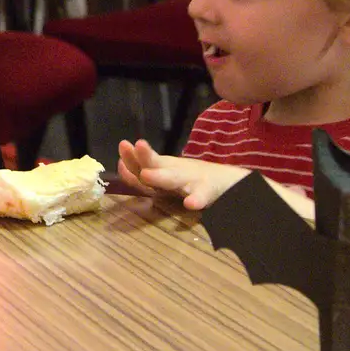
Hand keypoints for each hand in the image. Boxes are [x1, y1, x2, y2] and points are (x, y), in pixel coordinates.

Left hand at [116, 139, 247, 210]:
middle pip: (157, 165)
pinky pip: (202, 196)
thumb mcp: (168, 172)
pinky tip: (190, 204)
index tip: (120, 153)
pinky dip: (196, 199)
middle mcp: (175, 173)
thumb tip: (122, 168)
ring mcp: (191, 181)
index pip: (143, 164)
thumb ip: (146, 172)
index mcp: (164, 169)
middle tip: (133, 146)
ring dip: (160, 176)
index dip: (130, 160)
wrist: (229, 180)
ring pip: (174, 179)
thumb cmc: (191, 177)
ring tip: (147, 174)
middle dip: (144, 157)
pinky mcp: (208, 191)